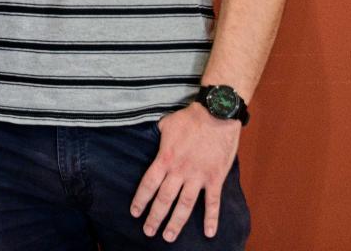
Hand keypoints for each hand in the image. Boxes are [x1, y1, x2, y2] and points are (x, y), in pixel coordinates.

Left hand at [130, 103, 240, 242]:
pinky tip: (208, 233)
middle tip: (148, 232)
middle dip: (154, 217)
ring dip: (176, 223)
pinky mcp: (215, 178)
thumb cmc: (189, 118)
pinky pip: (213, 202)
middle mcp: (179, 171)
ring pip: (185, 205)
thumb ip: (156, 137)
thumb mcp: (164, 125)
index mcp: (165, 159)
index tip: (135, 212)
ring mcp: (198, 176)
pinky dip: (211, 219)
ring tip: (168, 237)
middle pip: (164, 199)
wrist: (216, 113)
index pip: (148, 184)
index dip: (140, 200)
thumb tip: (148, 138)